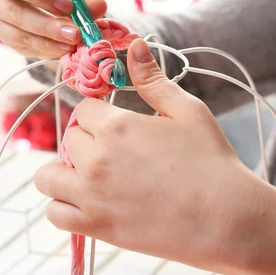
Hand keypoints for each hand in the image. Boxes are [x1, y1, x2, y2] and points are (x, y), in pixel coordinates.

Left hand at [34, 38, 261, 270]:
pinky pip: (56, 214)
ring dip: (64, 171)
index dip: (100, 113)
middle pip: (69, 139)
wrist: (227, 220)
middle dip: (88, 140)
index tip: (115, 122)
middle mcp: (95, 160)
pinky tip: (87, 201)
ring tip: (92, 175)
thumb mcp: (187, 111)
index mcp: (115, 127)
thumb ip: (153, 80)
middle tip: (116, 151)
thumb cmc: (212, 162)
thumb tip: (134, 46)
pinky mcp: (96, 228)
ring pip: (48, 177)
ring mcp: (92, 197)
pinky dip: (63, 206)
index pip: (84, 108)